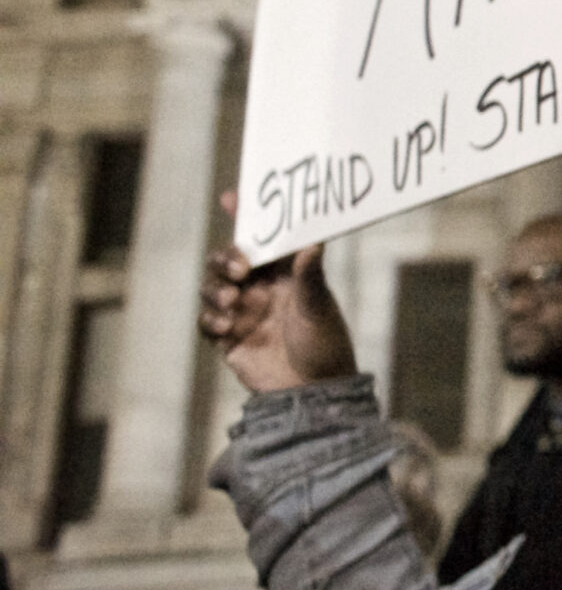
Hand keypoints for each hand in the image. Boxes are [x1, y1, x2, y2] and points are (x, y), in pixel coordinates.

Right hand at [199, 194, 356, 393]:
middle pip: (228, 260)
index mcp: (286, 274)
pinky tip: (227, 326)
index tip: (231, 196)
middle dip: (226, 258)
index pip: (264, 240)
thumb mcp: (319, 308)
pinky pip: (207, 321)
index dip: (246, 218)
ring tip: (233, 300)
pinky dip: (210, 319)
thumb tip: (313, 244)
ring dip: (216, 289)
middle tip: (240, 269)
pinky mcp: (229, 337)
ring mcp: (243, 312)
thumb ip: (311, 277)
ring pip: (212, 287)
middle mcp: (262, 288)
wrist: (314, 393)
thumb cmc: (326, 345)